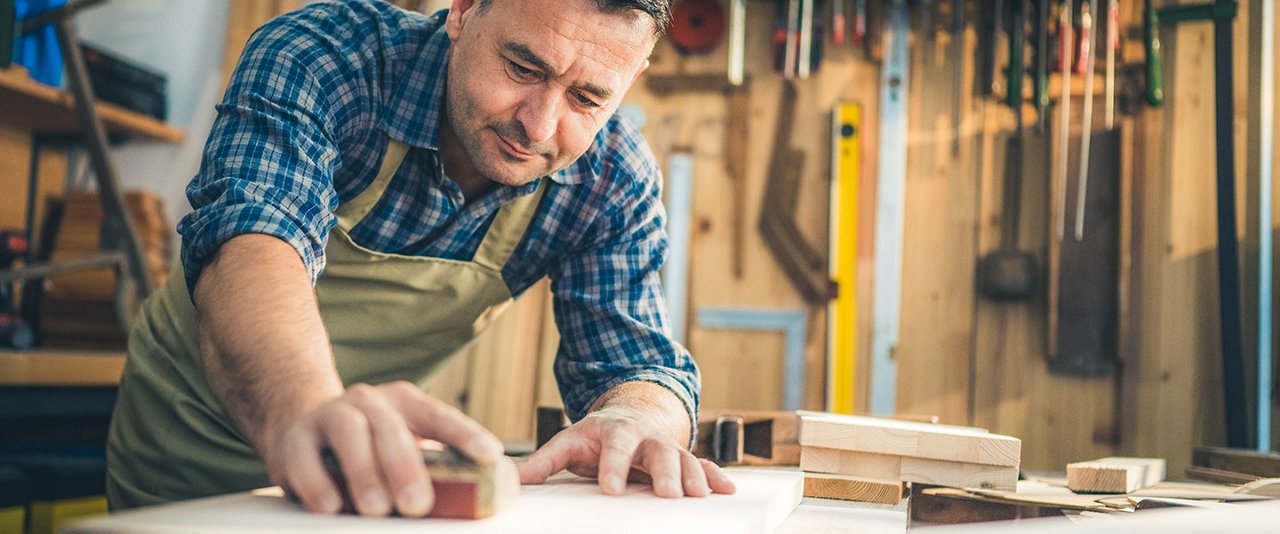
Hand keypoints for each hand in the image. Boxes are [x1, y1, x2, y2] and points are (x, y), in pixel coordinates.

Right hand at [260, 381, 504, 516]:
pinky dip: (317, 484)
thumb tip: (496, 487)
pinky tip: (330, 507)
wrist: (301, 427)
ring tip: (376, 509)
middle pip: (390, 427)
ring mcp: (329, 415)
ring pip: (349, 433)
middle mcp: (369, 402)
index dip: (465, 434)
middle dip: (405, 468)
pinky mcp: (294, 439)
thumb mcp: (405, 445)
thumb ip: (442, 465)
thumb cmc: (370, 446)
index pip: (440, 416)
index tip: (489, 456)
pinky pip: (304, 458)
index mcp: (405, 402)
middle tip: (417, 505)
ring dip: (364, 473)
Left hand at [517, 407, 735, 497]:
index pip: (614, 448)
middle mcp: (644, 436)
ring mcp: (667, 446)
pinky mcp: (683, 458)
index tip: (611, 488)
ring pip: (685, 459)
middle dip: (664, 471)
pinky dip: (716, 476)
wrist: (628, 414)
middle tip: (667, 494)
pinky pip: (703, 465)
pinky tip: (728, 491)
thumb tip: (508, 480)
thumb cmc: (593, 437)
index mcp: (613, 432)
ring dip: (694, 477)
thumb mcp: (566, 443)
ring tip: (698, 497)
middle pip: (657, 451)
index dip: (613, 466)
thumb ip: (541, 462)